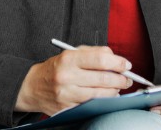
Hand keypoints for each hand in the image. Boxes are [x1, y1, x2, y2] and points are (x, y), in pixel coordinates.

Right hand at [14, 46, 133, 114]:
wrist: (32, 87)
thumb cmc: (55, 69)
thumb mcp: (70, 54)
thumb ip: (93, 53)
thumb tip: (116, 58)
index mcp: (68, 59)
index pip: (100, 59)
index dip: (118, 62)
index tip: (126, 65)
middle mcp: (66, 76)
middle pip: (104, 78)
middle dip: (121, 79)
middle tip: (128, 78)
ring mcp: (67, 94)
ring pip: (101, 94)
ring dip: (115, 91)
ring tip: (118, 87)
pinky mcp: (67, 107)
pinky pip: (92, 105)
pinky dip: (104, 101)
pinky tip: (106, 96)